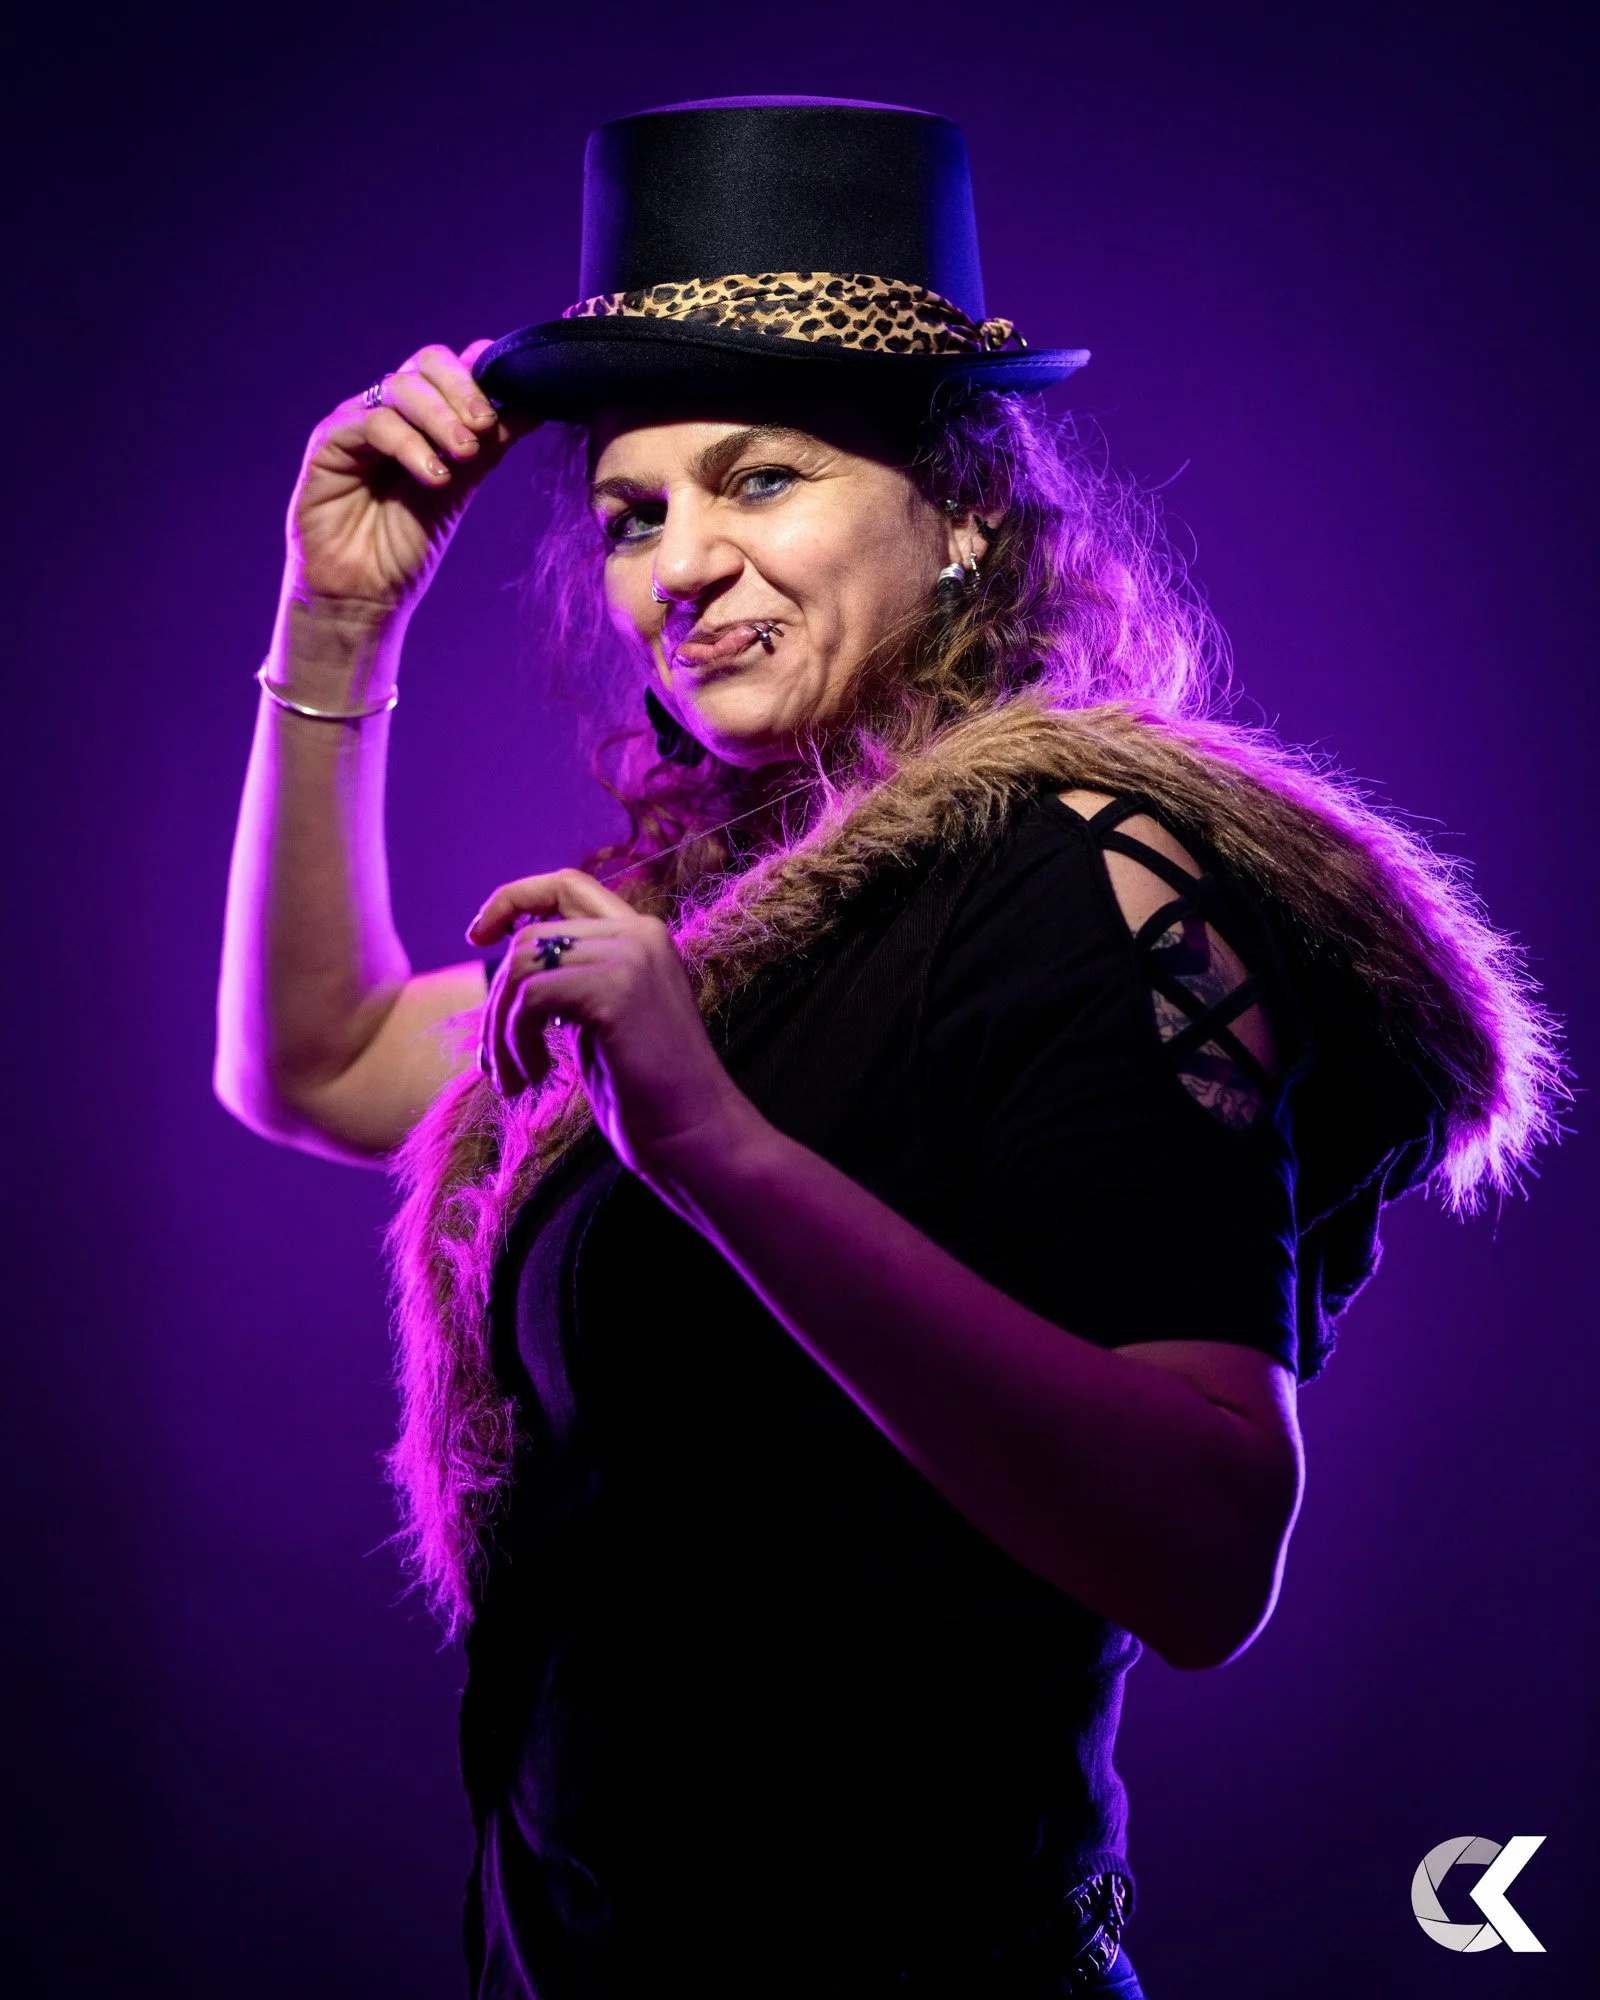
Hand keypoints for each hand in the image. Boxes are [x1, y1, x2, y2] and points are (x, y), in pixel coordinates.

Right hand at [286, 340, 532, 614]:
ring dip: (441, 418)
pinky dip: (409, 445)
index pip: (452, 368)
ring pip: (402, 388)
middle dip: (463, 388)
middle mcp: (390, 409)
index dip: (481, 370)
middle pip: (426, 364)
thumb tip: (536, 407)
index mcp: (422, 415)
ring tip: (465, 456)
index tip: (515, 392)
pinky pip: (372, 423)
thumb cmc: (408, 542)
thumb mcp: (461, 488)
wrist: (365, 591)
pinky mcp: (330, 442)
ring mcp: (358, 421)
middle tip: (486, 425)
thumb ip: (490, 446)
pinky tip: (434, 476)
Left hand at [468, 869, 758, 1182]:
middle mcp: (641, 933)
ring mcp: (632, 956)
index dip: (512, 899)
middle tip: (494, 1063)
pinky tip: (536, 1076)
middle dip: (496, 1002)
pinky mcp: (617, 989)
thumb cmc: (646, 1094)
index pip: (566, 885)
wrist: (694, 1136)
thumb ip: (570, 980)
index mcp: (641, 936)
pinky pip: (531, 997)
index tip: (476, 936)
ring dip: (501, 1029)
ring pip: (523, 966)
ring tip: (513, 1079)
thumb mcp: (600, 1022)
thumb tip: (505, 963)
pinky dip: (516, 1041)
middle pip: (530, 937)